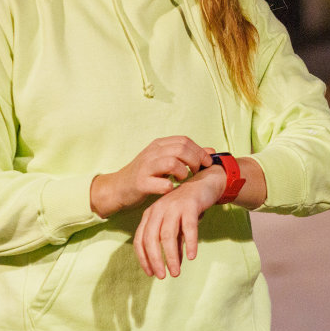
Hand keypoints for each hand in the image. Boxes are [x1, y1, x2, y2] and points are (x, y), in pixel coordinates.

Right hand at [90, 137, 212, 218]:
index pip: (184, 140)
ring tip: (183, 179)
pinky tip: (171, 189)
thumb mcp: (165, 161)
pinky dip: (170, 187)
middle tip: (196, 172)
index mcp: (159, 145)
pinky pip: (161, 184)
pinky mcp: (141, 183)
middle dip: (195, 161)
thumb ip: (188, 155)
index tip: (207, 163)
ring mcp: (145, 167)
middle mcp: (152, 153)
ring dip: (183, 172)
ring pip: (172, 162)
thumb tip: (211, 151)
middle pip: (181, 149)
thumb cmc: (146, 175)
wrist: (118, 188)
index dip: (199, 151)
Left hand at [133, 165, 223, 277]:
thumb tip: (174, 264)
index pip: (140, 240)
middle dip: (155, 260)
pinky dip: (190, 243)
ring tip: (176, 272)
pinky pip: (188, 227)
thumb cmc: (188, 207)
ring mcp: (173, 206)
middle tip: (162, 276)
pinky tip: (192, 256)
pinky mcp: (189, 205)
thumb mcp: (177, 225)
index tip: (151, 273)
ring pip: (167, 235)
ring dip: (171, 256)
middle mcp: (158, 209)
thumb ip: (174, 243)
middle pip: (151, 239)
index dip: (144, 259)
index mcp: (150, 214)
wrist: (205, 183)